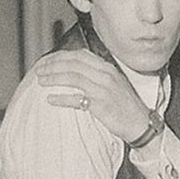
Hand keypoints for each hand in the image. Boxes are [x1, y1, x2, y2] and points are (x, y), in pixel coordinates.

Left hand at [35, 49, 151, 143]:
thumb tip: (74, 70)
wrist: (140, 123)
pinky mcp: (101, 105)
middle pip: (74, 63)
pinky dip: (62, 98)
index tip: (47, 61)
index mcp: (107, 68)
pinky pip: (77, 99)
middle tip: (39, 70)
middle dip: (53, 65)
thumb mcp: (113, 83)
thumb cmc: (125, 105)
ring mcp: (104, 89)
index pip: (80, 55)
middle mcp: (106, 75)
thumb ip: (97, 74)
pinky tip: (50, 99)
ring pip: (73, 77)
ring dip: (54, 77)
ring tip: (40, 81)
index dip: (61, 56)